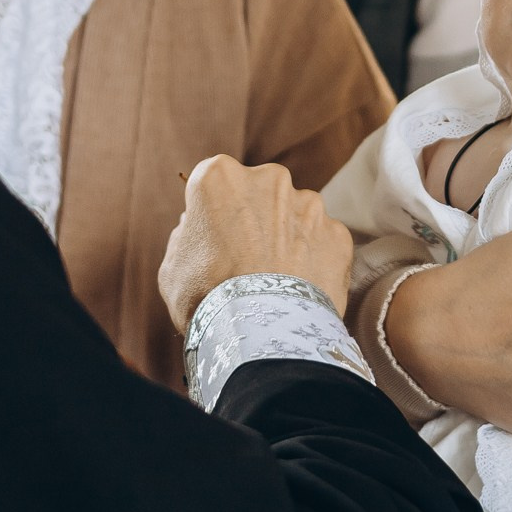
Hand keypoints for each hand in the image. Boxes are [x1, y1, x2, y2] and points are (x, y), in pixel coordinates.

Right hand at [158, 156, 351, 327]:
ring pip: (295, 215)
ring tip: (275, 280)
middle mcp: (270, 179)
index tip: (213, 237)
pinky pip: (322, 243)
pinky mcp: (338, 234)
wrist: (261, 334)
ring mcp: (310, 205)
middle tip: (246, 260)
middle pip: (260, 192)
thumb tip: (197, 226)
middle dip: (254, 218)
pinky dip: (314, 260)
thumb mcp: (173, 266)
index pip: (213, 181)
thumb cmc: (206, 298)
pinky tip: (299, 289)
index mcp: (220, 177)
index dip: (212, 211)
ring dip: (287, 238)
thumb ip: (187, 235)